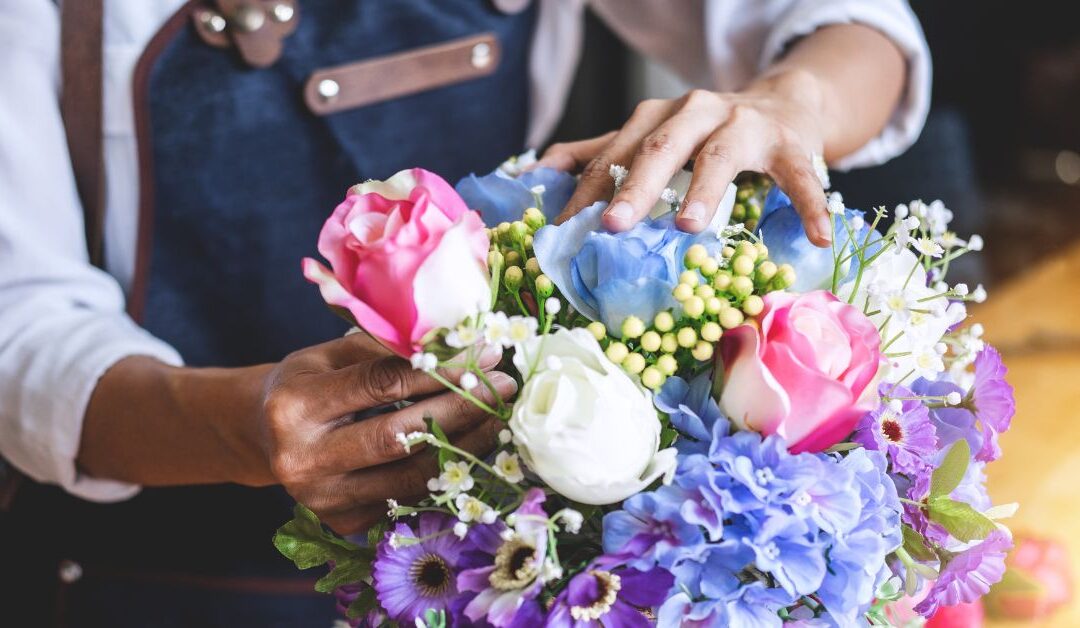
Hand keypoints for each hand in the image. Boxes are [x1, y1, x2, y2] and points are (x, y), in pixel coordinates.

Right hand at [259, 332, 515, 533]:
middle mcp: (303, 459)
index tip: (485, 354)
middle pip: (399, 436)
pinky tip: (472, 447)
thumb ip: (386, 350)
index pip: (382, 384)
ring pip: (410, 475)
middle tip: (503, 387)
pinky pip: (408, 497)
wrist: (263, 435)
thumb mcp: (331, 354)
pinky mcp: (343, 522)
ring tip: (499, 418)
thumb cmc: (308, 383)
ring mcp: (323, 499)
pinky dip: (444, 472)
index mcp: (296, 405)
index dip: (440, 369)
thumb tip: (460, 343)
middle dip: (461, 409)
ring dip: (465, 446)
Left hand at [537, 72, 832, 245]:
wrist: (784, 102)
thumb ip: (600, 152)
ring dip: (705, 190)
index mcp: (657, 116)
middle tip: (612, 225)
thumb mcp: (652, 136)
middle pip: (660, 147)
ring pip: (721, 155)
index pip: (614, 153)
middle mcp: (697, 112)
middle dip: (634, 185)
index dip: (587, 191)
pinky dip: (809, 204)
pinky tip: (817, 236)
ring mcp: (746, 125)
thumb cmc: (707, 133)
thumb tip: (537, 170)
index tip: (561, 229)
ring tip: (689, 227)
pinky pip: (800, 176)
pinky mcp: (791, 144)